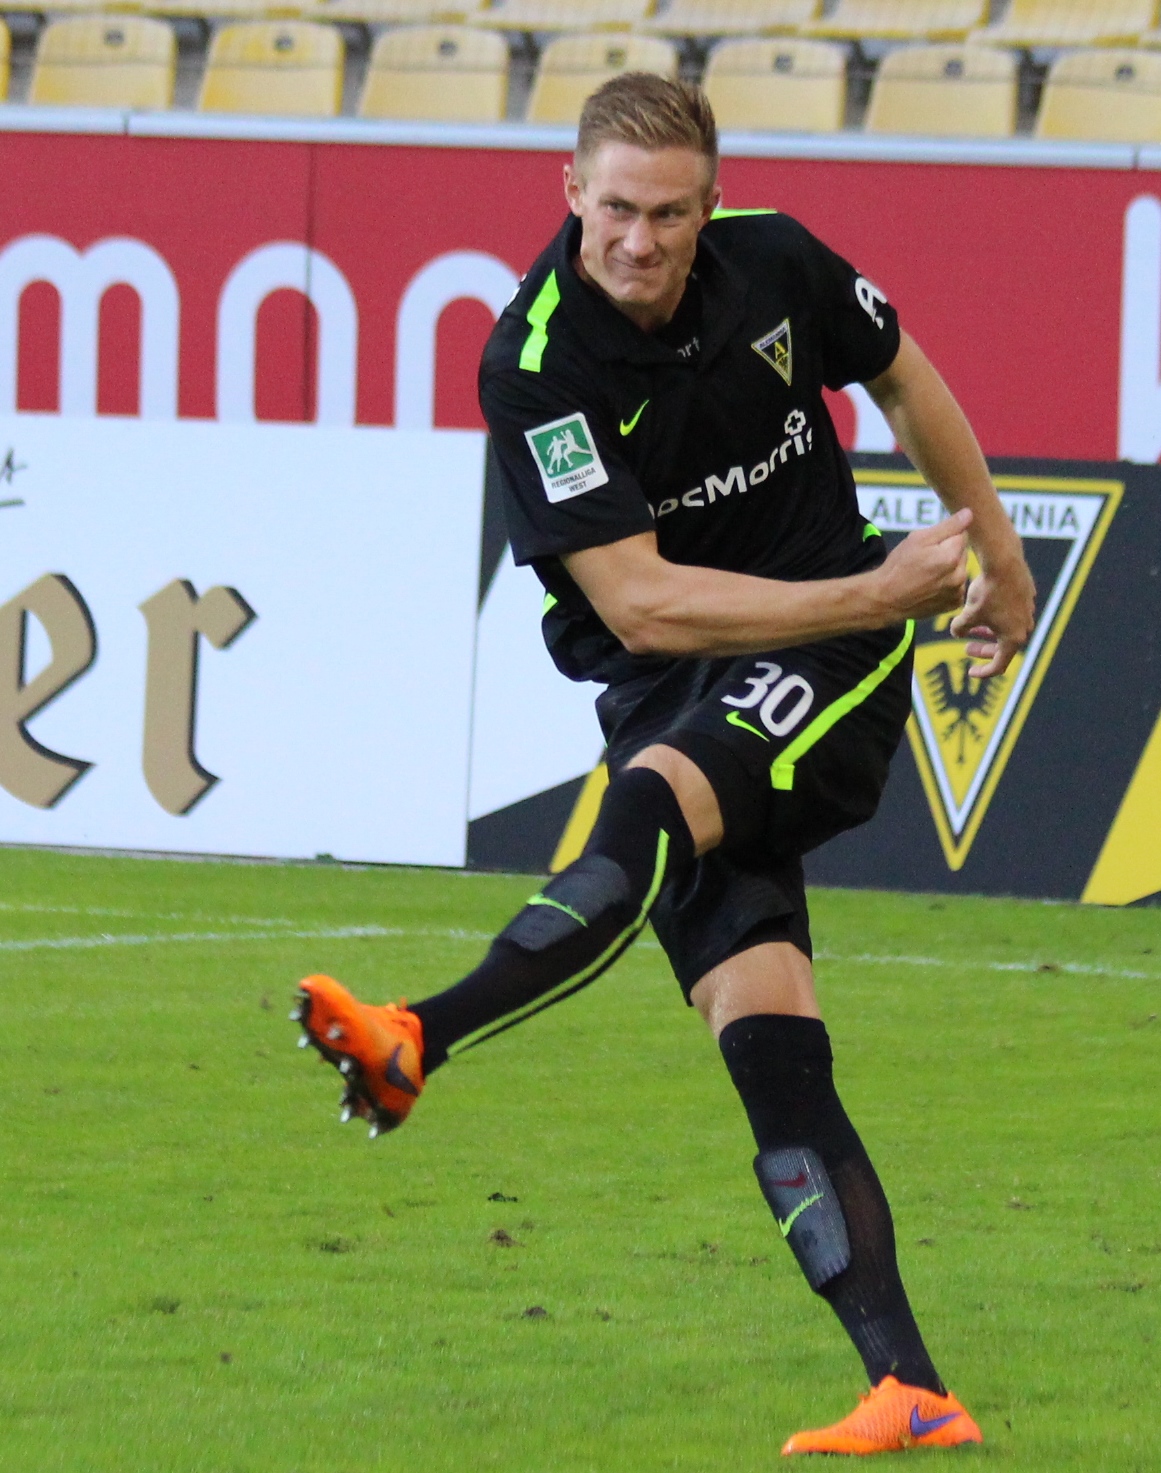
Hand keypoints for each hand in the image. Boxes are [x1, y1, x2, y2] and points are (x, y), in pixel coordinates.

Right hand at [874, 508, 971, 621]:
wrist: (886, 599)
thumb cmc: (899, 566)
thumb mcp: (918, 539)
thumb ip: (947, 526)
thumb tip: (969, 513)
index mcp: (952, 556)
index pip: (962, 534)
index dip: (944, 537)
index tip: (929, 545)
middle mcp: (960, 575)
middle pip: (963, 553)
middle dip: (949, 552)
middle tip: (926, 560)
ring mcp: (957, 592)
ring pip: (960, 570)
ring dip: (949, 569)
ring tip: (927, 574)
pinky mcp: (954, 604)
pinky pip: (957, 587)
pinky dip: (948, 585)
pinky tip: (931, 586)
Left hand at [949, 558, 1035, 677]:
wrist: (1003, 562)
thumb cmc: (986, 592)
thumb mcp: (967, 615)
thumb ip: (960, 629)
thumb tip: (957, 633)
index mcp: (1013, 638)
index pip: (999, 666)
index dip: (983, 672)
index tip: (970, 672)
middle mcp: (1025, 627)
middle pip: (1004, 649)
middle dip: (984, 650)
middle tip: (966, 649)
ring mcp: (1028, 612)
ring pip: (1007, 629)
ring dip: (989, 632)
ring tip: (972, 627)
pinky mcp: (1027, 597)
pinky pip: (1011, 614)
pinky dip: (997, 617)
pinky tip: (983, 608)